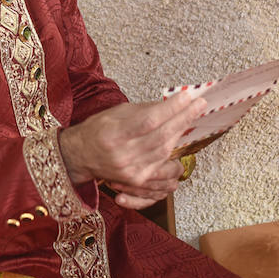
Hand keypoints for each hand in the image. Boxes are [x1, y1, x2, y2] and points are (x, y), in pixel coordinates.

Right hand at [58, 89, 206, 208]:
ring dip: (181, 132)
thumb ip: (144, 110)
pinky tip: (180, 137)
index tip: (186, 97)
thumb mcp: (116, 113)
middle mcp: (122, 155)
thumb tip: (170, 103)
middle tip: (198, 105)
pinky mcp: (137, 180)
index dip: (171, 109)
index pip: (149, 120)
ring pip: (165, 151)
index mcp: (113, 134)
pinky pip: (163, 165)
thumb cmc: (98, 130)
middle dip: (183, 118)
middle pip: (161, 137)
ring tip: (191, 117)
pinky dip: (174, 149)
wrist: (80, 157)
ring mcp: (130, 170)